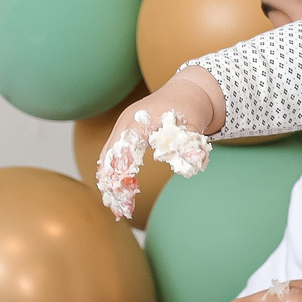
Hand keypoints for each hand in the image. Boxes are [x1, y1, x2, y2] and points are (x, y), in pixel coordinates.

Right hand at [95, 72, 224, 215]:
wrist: (187, 91)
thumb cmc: (189, 109)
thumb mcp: (193, 126)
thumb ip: (189, 146)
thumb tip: (188, 168)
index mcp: (138, 121)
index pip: (123, 152)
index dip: (123, 175)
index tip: (127, 197)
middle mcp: (125, 123)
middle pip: (109, 155)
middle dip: (111, 183)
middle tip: (117, 210)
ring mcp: (122, 126)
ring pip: (107, 156)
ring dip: (109, 180)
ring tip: (115, 206)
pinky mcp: (125, 132)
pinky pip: (112, 153)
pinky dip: (112, 171)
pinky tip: (116, 191)